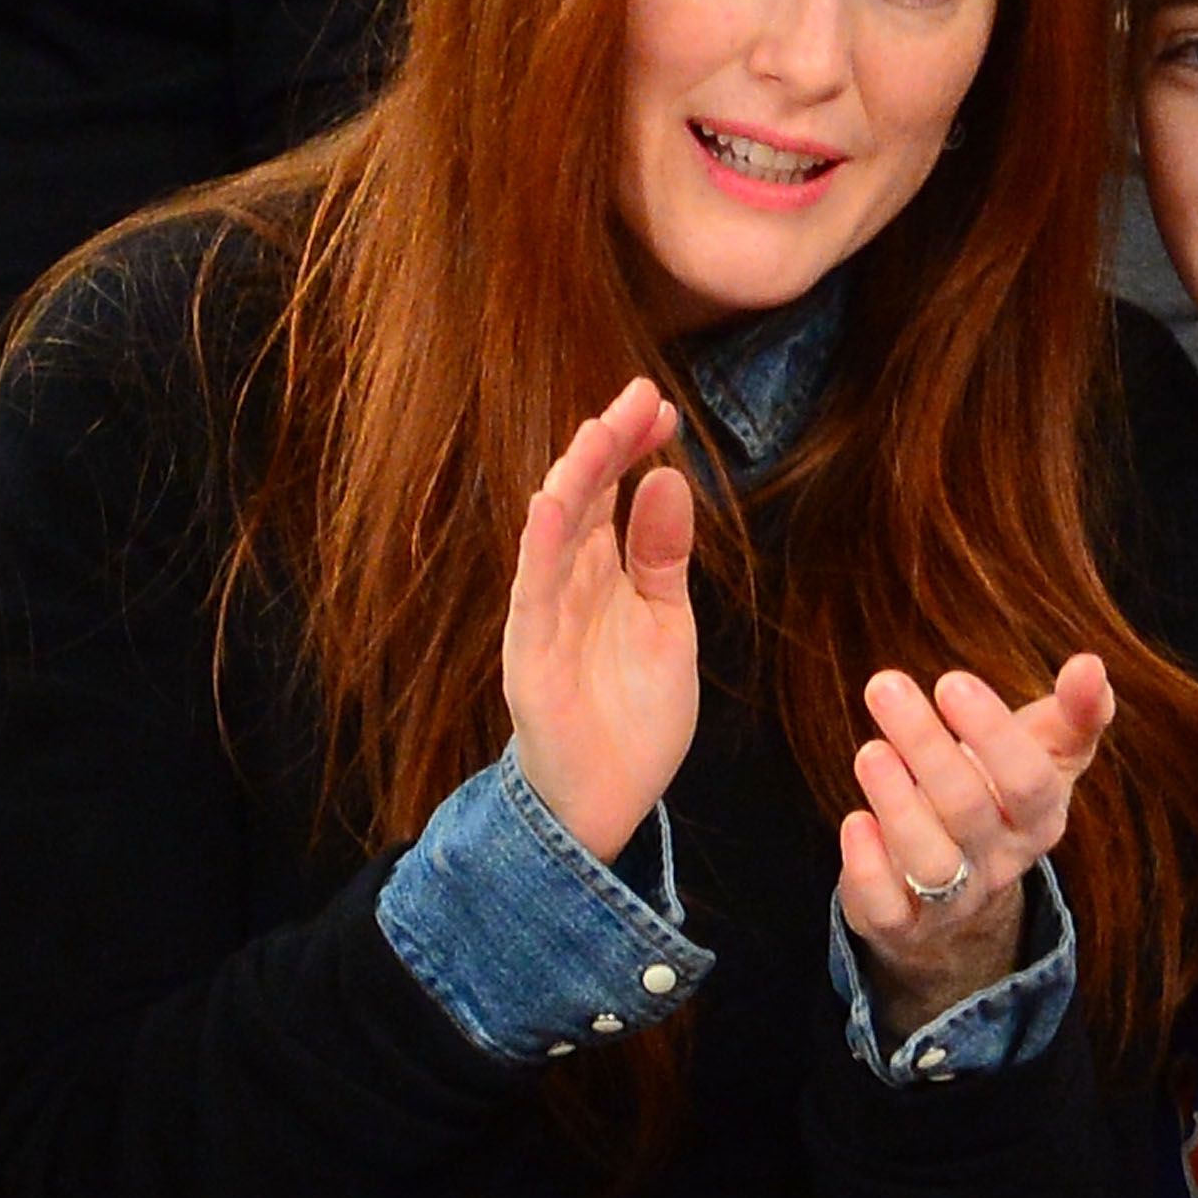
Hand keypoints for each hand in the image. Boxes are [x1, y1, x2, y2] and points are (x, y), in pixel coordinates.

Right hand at [502, 380, 696, 865]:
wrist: (608, 800)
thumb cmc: (633, 714)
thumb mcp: (667, 624)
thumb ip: (663, 556)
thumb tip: (668, 478)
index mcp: (602, 572)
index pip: (612, 493)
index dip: (632, 448)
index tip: (664, 408)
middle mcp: (566, 582)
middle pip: (582, 498)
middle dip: (608, 445)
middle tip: (640, 396)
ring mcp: (543, 615)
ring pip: (553, 535)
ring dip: (574, 480)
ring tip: (599, 431)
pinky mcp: (529, 656)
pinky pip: (531, 594)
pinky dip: (538, 548)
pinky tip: (548, 505)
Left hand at [838, 653, 1113, 1047]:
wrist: (967, 887)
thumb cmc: (1002, 794)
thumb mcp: (1046, 752)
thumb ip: (1076, 711)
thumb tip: (1091, 663)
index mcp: (1040, 818)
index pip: (1028, 781)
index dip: (993, 734)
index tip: (951, 681)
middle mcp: (1001, 862)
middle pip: (969, 811)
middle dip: (927, 748)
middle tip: (885, 686)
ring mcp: (954, 899)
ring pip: (933, 863)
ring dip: (898, 806)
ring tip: (870, 752)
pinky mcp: (903, 922)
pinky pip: (889, 910)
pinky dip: (869, 871)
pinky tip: (854, 822)